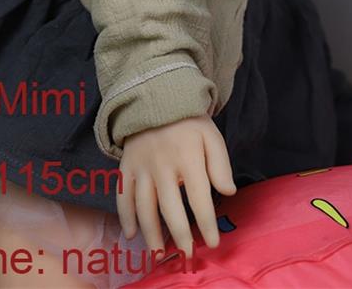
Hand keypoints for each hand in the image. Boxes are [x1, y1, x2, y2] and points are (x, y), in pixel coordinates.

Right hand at [116, 115, 236, 259]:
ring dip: (151, 233)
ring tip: (159, 253)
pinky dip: (125, 216)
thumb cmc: (189, 122)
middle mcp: (163, 164)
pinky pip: (122, 195)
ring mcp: (142, 166)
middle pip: (171, 209)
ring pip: (144, 207)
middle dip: (180, 236)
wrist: (156, 97)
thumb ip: (221, 164)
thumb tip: (228, 193)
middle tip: (187, 255)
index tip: (213, 243)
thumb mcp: (211, 136)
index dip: (207, 223)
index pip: (199, 198)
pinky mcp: (126, 166)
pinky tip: (131, 234)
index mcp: (188, 156)